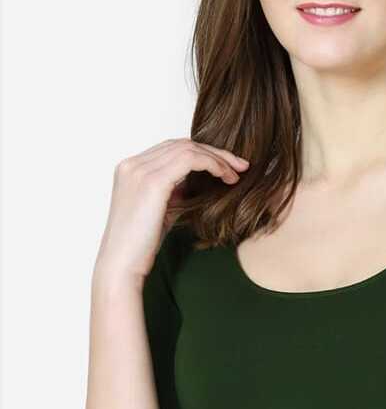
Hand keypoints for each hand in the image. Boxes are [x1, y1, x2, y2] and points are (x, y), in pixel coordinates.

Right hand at [93, 137, 249, 287]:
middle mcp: (132, 164)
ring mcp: (140, 170)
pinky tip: (225, 177)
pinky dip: (212, 164)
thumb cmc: (141, 245)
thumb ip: (177, 191)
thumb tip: (200, 181)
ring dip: (217, 158)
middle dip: (213, 152)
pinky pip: (191, 159)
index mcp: (130, 169)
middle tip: (240, 166)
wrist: (122, 265)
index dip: (201, 153)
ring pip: (188, 148)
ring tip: (235, 174)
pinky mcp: (152, 181)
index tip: (225, 167)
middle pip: (181, 144)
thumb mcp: (162, 209)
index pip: (171, 148)